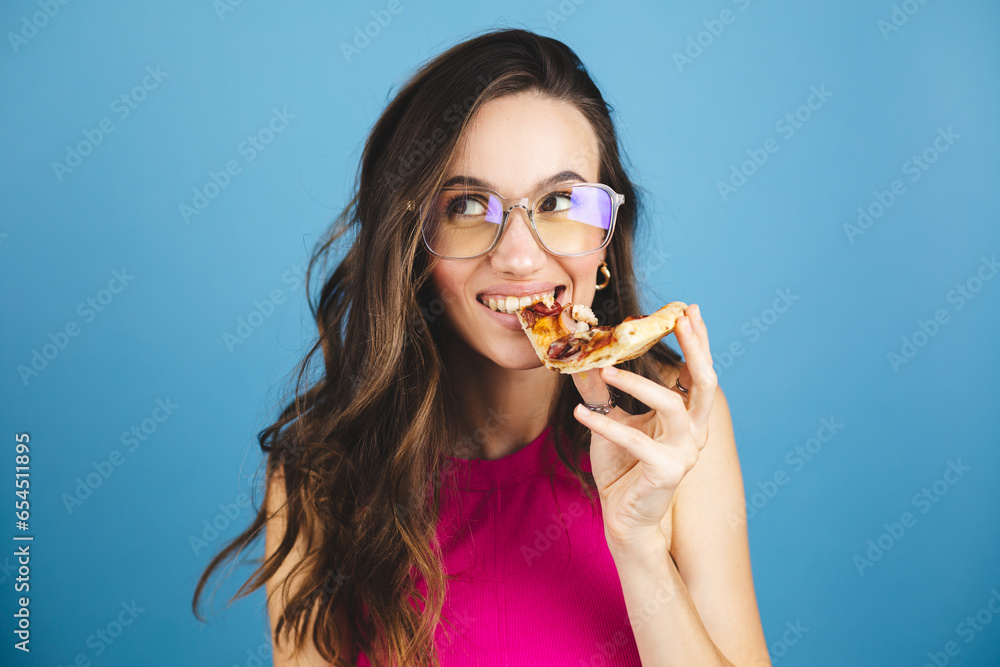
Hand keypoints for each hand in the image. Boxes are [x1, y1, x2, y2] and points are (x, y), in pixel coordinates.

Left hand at [571, 303, 715, 549]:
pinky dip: (604, 424)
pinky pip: (635, 439)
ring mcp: (685, 452)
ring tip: (606, 370)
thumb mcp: (608, 418)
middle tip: (678, 318)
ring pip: (672, 404)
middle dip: (696, 347)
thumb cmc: (622, 466)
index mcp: (688, 417)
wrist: (622, 516)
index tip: (687, 310)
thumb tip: (583, 354)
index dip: (698, 341)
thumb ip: (601, 389)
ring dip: (637, 383)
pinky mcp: (666, 471)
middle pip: (706, 383)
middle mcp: (694, 432)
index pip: (699, 373)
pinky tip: (579, 413)